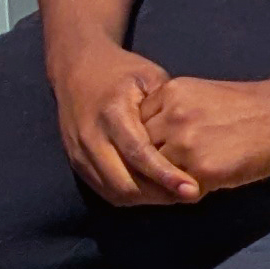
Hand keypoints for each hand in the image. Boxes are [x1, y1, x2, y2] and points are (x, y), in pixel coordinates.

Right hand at [50, 42, 197, 206]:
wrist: (77, 69)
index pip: (139, 154)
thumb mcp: (150, 77)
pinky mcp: (76, 162)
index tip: (191, 188)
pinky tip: (152, 191)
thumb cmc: (123, 72)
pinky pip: (104, 190)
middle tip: (188, 194)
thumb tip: (193, 142)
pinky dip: (130, 196)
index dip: (165, 175)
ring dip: (146, 199)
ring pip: (114, 191)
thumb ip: (168, 108)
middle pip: (125, 182)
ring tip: (174, 195)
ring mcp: (80, 152)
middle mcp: (92, 137)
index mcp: (112, 113)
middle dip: (159, 195)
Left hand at [133, 72, 269, 197]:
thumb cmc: (248, 107)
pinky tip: (209, 184)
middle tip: (172, 173)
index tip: (163, 152)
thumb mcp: (199, 95)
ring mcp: (185, 142)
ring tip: (190, 181)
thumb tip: (146, 148)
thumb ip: (170, 114)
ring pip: (156, 174)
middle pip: (140, 153)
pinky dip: (190, 192)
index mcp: (169, 93)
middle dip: (153, 165)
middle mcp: (171, 115)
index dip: (148, 144)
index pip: (135, 128)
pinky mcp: (203, 167)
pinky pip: (179, 190)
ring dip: (168, 183)